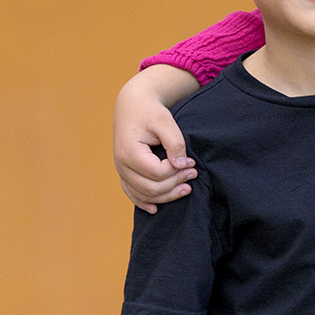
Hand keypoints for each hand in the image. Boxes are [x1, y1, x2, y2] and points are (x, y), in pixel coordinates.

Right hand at [115, 77, 195, 211]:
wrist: (132, 105)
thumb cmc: (149, 111)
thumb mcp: (165, 122)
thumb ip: (175, 143)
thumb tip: (181, 166)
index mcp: (129, 152)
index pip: (157, 173)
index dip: (177, 171)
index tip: (192, 163)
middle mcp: (121, 164)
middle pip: (151, 188)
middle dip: (175, 184)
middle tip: (193, 174)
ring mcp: (120, 170)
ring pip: (143, 194)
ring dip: (166, 196)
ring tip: (186, 189)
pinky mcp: (124, 172)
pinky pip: (132, 193)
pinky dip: (144, 202)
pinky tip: (155, 209)